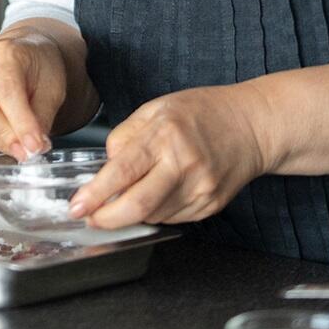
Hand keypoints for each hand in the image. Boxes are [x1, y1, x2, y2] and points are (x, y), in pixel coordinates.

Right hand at [0, 26, 70, 159]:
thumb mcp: (53, 87)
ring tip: (20, 148)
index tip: (35, 147)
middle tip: (25, 153)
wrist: (22, 53)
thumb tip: (34, 147)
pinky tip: (5, 141)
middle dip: (4, 135)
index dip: (21, 122)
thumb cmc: (39, 68)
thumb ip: (42, 116)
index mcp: (5, 52)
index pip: (7, 91)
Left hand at [68, 84, 272, 228]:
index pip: (122, 172)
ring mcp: (200, 189)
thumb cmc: (202, 112)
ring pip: (152, 215)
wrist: (252, 126)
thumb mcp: (156, 108)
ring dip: (132, 212)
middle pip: (138, 206)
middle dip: (107, 219)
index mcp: (165, 136)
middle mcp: (184, 165)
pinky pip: (171, 218)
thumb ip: (125, 136)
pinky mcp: (210, 205)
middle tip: (90, 218)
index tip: (76, 206)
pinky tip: (158, 193)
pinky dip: (156, 211)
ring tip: (129, 195)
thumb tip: (105, 168)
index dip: (95, 194)